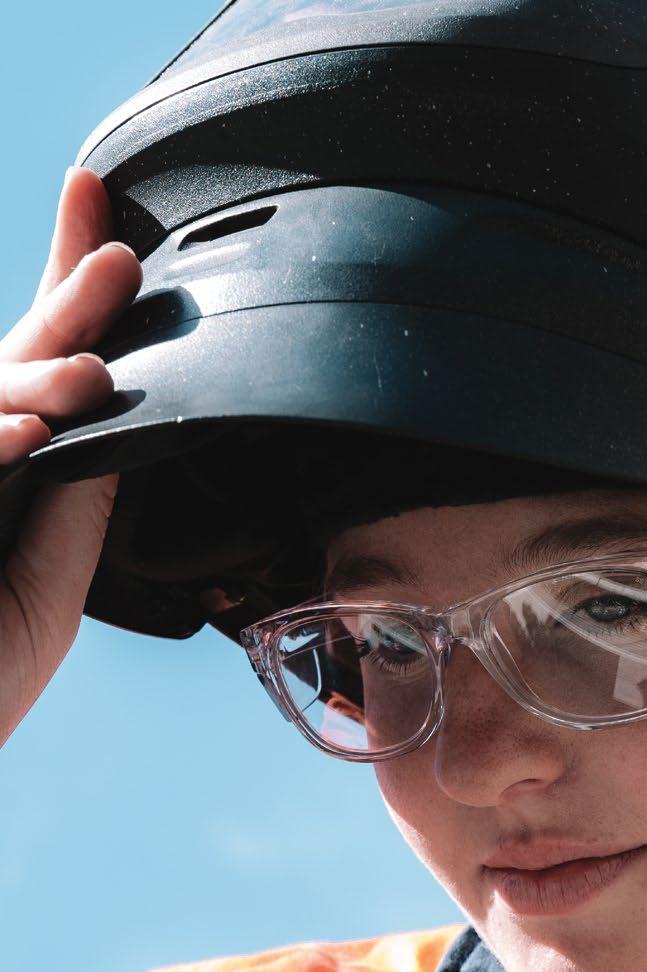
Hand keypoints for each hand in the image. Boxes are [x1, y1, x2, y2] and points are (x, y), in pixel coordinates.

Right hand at [0, 166, 140, 745]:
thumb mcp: (57, 565)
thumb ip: (84, 484)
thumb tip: (128, 411)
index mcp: (7, 461)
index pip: (39, 359)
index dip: (71, 292)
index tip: (109, 225)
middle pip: (12, 358)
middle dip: (65, 307)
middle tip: (118, 258)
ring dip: (35, 374)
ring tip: (91, 374)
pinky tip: (28, 432)